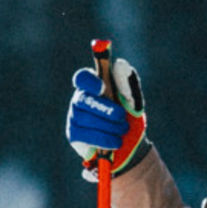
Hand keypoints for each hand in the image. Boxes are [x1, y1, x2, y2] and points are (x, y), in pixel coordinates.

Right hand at [66, 53, 146, 170]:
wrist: (130, 143)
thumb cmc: (128, 115)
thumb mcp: (132, 98)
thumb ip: (126, 82)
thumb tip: (119, 64)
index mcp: (93, 85)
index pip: (83, 78)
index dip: (90, 82)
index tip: (103, 87)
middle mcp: (80, 98)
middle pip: (83, 100)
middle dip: (104, 109)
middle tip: (121, 116)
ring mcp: (74, 116)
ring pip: (85, 119)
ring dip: (109, 125)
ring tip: (123, 129)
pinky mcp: (74, 134)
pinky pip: (85, 135)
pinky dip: (104, 138)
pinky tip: (116, 141)